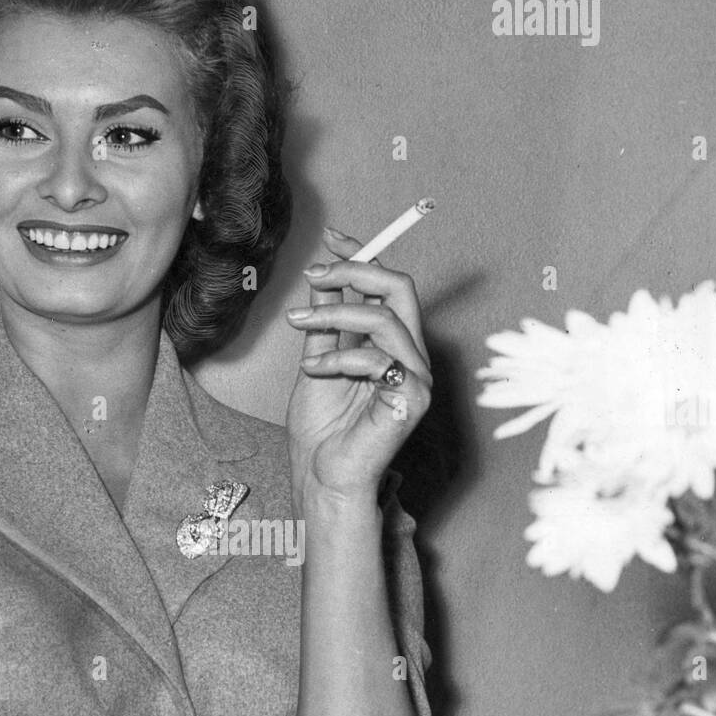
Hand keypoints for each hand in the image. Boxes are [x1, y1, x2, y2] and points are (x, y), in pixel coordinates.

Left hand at [285, 227, 431, 504]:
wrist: (323, 478)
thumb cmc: (322, 431)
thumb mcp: (317, 360)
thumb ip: (326, 323)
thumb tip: (321, 280)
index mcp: (391, 345)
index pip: (388, 286)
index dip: (363, 255)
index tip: (332, 238)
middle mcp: (410, 356)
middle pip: (401, 288)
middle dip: (356, 270)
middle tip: (315, 274)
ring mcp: (416, 377)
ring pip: (385, 318)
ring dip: (335, 314)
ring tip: (299, 328)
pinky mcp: (412, 398)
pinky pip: (378, 359)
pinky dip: (339, 358)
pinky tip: (315, 371)